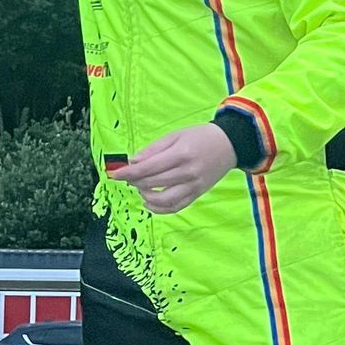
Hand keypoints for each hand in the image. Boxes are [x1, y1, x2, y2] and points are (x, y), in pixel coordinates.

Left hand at [112, 125, 237, 214]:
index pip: (148, 168)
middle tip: (127, 177)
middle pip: (153, 183)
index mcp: (181, 154)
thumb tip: (133, 162)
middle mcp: (188, 173)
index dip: (128, 172)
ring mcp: (194, 186)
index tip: (114, 174)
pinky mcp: (198, 194)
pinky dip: (160, 208)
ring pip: (164, 200)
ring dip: (146, 196)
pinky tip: (150, 202)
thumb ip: (153, 149)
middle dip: (134, 181)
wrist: (230, 145)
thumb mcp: (175, 135)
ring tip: (141, 188)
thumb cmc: (200, 137)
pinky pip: (176, 207)